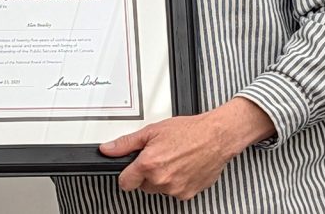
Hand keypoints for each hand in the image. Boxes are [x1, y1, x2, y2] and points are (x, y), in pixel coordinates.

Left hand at [99, 98, 274, 200]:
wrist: (215, 137)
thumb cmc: (188, 131)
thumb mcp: (151, 131)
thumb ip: (126, 143)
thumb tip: (108, 149)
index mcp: (149, 164)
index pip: (125, 183)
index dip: (127, 175)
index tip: (130, 170)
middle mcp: (161, 180)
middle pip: (143, 186)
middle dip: (146, 174)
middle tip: (158, 157)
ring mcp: (175, 189)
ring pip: (159, 189)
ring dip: (162, 179)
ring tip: (172, 160)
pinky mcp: (188, 194)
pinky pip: (175, 192)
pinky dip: (176, 182)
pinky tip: (182, 168)